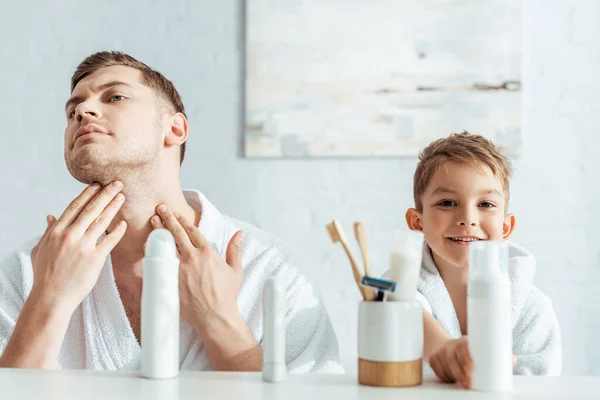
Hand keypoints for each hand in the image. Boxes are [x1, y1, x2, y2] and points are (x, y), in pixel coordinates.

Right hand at [30, 182, 126, 312]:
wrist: (51, 297)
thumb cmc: (44, 275)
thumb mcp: (40, 249)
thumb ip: (48, 231)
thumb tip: (50, 216)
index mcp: (57, 231)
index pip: (75, 207)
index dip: (88, 194)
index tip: (97, 184)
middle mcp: (70, 236)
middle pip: (91, 210)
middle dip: (105, 194)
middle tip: (117, 184)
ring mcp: (83, 247)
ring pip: (102, 221)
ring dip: (113, 207)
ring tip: (122, 197)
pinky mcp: (95, 259)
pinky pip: (110, 241)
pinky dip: (117, 231)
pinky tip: (124, 223)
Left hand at [151, 204, 243, 332]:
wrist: (215, 316)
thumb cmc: (226, 295)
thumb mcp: (235, 270)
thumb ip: (235, 249)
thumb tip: (240, 233)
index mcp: (207, 253)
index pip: (193, 231)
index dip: (184, 220)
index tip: (177, 213)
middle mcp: (192, 258)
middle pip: (177, 233)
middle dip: (168, 218)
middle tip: (160, 208)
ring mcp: (179, 269)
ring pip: (165, 245)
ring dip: (158, 231)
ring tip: (153, 221)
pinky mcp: (170, 280)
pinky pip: (158, 263)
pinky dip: (152, 253)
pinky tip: (148, 246)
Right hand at [429, 336, 518, 387]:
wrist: (447, 346)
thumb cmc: (469, 352)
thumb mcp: (481, 350)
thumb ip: (497, 356)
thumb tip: (512, 360)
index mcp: (464, 341)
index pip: (463, 346)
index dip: (465, 356)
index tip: (470, 367)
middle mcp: (450, 345)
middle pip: (452, 358)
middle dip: (459, 373)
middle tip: (467, 384)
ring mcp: (440, 352)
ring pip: (445, 366)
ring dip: (453, 377)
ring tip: (461, 382)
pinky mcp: (433, 359)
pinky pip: (438, 371)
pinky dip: (445, 377)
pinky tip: (451, 379)